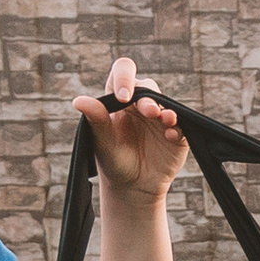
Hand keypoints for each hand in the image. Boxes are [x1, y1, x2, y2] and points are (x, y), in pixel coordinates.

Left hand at [75, 58, 186, 204]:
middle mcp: (141, 105)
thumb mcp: (102, 142)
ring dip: (166, 109)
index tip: (123, 97)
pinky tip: (171, 135)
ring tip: (164, 119)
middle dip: (148, 98)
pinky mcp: (176, 136)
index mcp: (119, 99)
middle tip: (148, 112)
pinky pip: (181, 126)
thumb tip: (78, 100)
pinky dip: (177, 128)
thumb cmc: (113, 161)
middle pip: (148, 87)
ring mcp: (160, 120)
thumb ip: (96, 120)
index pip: (123, 73)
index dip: (125, 78)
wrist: (133, 186)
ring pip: (166, 103)